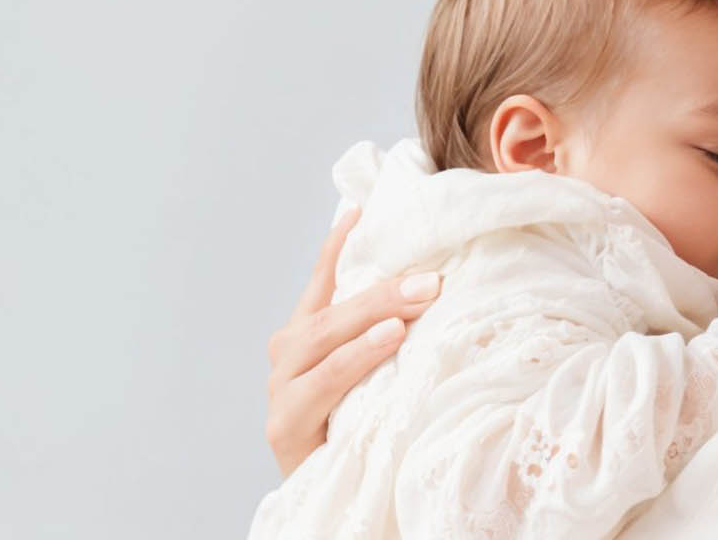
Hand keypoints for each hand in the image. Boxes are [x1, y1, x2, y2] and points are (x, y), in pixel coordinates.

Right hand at [265, 208, 440, 476]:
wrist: (342, 508)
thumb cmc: (365, 435)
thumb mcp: (378, 380)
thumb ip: (388, 339)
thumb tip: (436, 293)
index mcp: (305, 341)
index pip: (322, 283)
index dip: (339, 246)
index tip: (362, 208)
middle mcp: (286, 359)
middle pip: (329, 310)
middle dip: (380, 289)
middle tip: (431, 277)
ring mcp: (281, 391)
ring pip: (322, 340)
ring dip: (371, 317)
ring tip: (412, 304)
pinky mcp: (285, 426)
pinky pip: (324, 383)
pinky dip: (356, 360)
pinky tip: (388, 343)